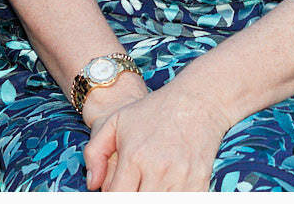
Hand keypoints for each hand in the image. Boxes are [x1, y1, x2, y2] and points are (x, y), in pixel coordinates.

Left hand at [83, 83, 227, 190]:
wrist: (199, 99)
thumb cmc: (155, 110)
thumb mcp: (116, 121)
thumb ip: (94, 152)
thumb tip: (92, 184)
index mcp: (135, 157)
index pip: (116, 197)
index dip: (113, 198)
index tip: (117, 189)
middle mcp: (158, 169)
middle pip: (140, 203)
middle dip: (133, 197)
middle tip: (133, 186)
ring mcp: (182, 176)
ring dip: (153, 198)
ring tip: (148, 185)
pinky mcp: (200, 179)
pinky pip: (185, 201)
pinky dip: (174, 198)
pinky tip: (166, 188)